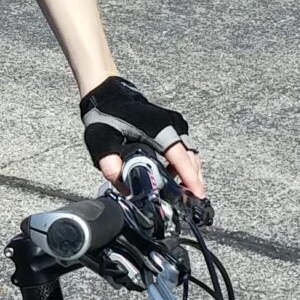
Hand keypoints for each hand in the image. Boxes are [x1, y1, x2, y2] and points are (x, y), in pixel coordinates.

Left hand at [80, 76, 205, 198]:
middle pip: (191, 158)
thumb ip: (110, 165)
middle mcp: (172, 125)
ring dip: (190, 174)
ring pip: (191, 154)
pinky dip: (185, 165)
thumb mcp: (101, 142)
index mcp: (158, 129)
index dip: (190, 178)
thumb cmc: (106, 117)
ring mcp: (175, 124)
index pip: (181, 157)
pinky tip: (174, 178)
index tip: (198, 195)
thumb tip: (123, 187)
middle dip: (194, 181)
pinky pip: (186, 149)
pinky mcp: (174, 126)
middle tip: (191, 203)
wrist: (108, 95)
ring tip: (184, 195)